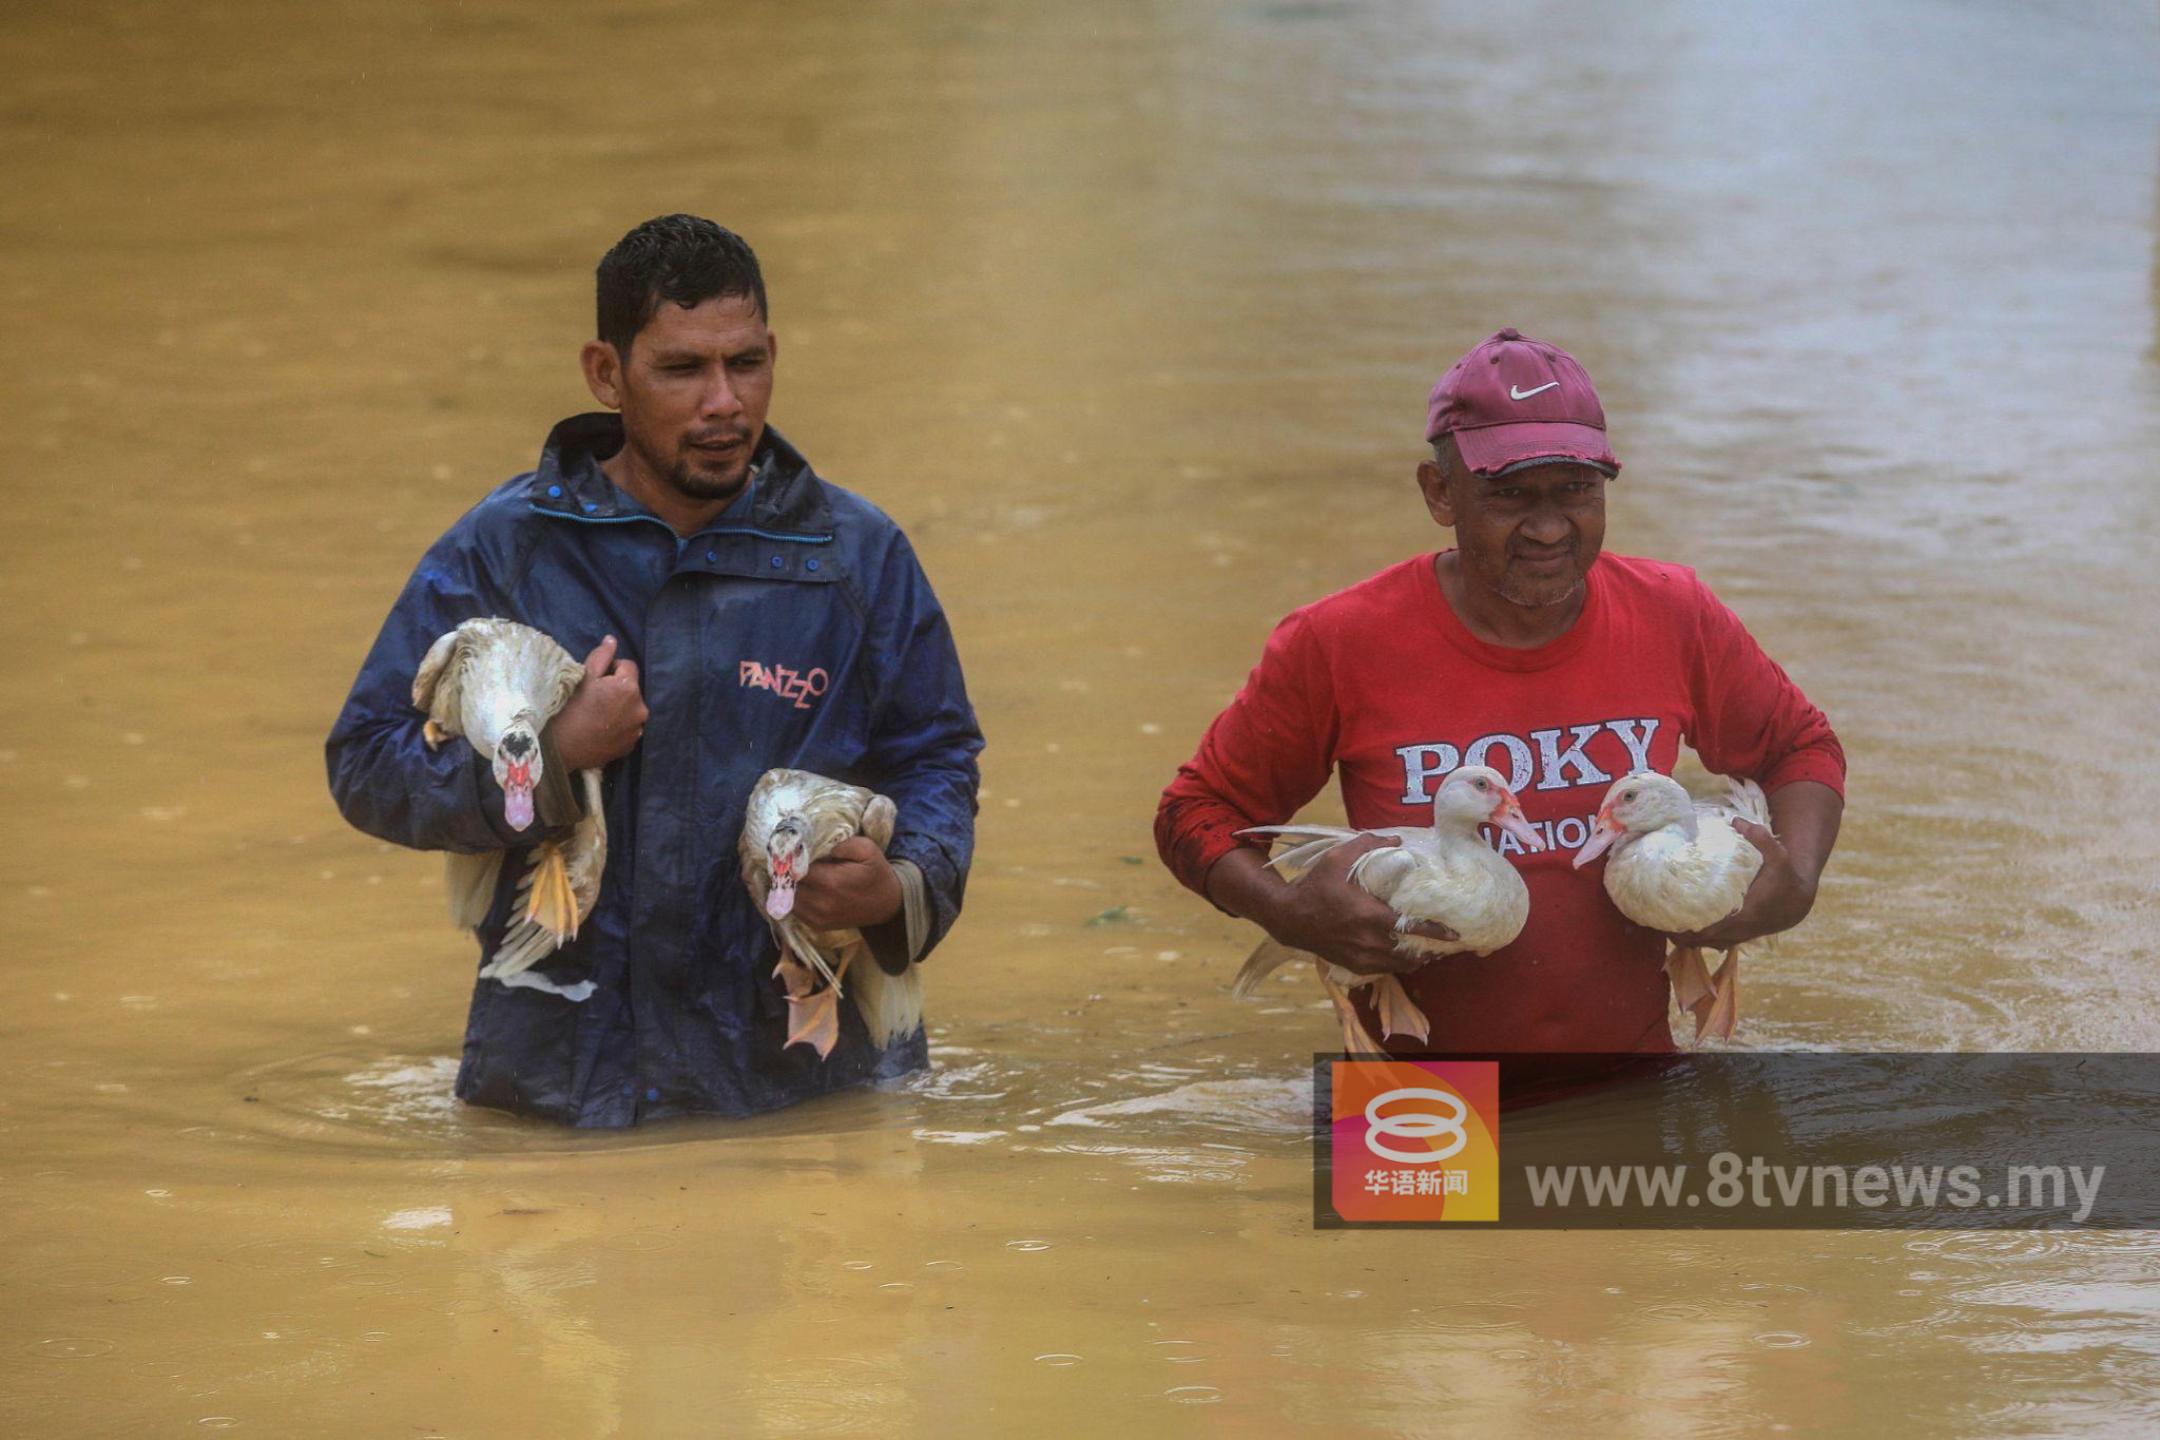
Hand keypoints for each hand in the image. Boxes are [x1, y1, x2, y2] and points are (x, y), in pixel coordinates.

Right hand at [547, 635, 647, 770]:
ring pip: (631, 708)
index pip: (628, 666)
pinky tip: (602, 728)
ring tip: (598, 714)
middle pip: (631, 689)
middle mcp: (640, 708)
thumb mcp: (584, 677)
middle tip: (595, 698)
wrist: (562, 748)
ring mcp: (637, 729)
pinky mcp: (631, 744)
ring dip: (620, 707)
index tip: (596, 681)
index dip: (611, 670)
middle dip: (618, 689)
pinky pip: (629, 727)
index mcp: (629, 687)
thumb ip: (601, 656)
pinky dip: (620, 725)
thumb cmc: (570, 708)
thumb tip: (612, 640)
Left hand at [790, 837, 903, 931]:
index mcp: (831, 881)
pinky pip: (795, 910)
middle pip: (788, 884)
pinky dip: (795, 898)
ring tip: (795, 872)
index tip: (794, 847)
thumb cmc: (876, 873)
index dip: (792, 856)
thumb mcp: (867, 849)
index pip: (796, 867)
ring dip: (789, 885)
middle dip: (788, 870)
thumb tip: (819, 844)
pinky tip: (803, 887)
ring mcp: (818, 917)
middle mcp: (820, 903)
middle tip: (791, 858)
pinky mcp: (817, 925)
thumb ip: (843, 843)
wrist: (887, 904)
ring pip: (787, 898)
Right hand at [1259, 834, 1456, 976]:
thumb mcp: (1337, 858)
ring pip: (1398, 966)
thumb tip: (1397, 840)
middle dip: (1430, 952)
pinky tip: (1400, 957)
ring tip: (1426, 954)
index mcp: (1370, 915)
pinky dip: (1396, 965)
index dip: (1436, 932)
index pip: (1411, 928)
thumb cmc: (1315, 886)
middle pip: (1410, 954)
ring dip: (1415, 961)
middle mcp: (1369, 941)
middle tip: (1443, 946)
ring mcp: (1361, 957)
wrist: (1289, 918)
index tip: (1454, 934)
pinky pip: (1383, 970)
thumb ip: (1367, 845)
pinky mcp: (1353, 965)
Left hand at [1669, 819, 1815, 949]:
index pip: (1712, 927)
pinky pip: (1710, 944)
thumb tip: (1737, 821)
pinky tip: (1679, 929)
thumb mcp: (1779, 856)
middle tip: (1656, 920)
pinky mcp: (1736, 937)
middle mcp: (1739, 929)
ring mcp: (1737, 935)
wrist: (1796, 902)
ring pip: (1704, 945)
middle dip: (1678, 934)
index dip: (1690, 927)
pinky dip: (1695, 940)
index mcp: (1745, 912)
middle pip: (1701, 940)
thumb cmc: (1784, 878)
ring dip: (1684, 939)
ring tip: (1662, 924)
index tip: (1668, 919)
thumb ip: (1761, 838)